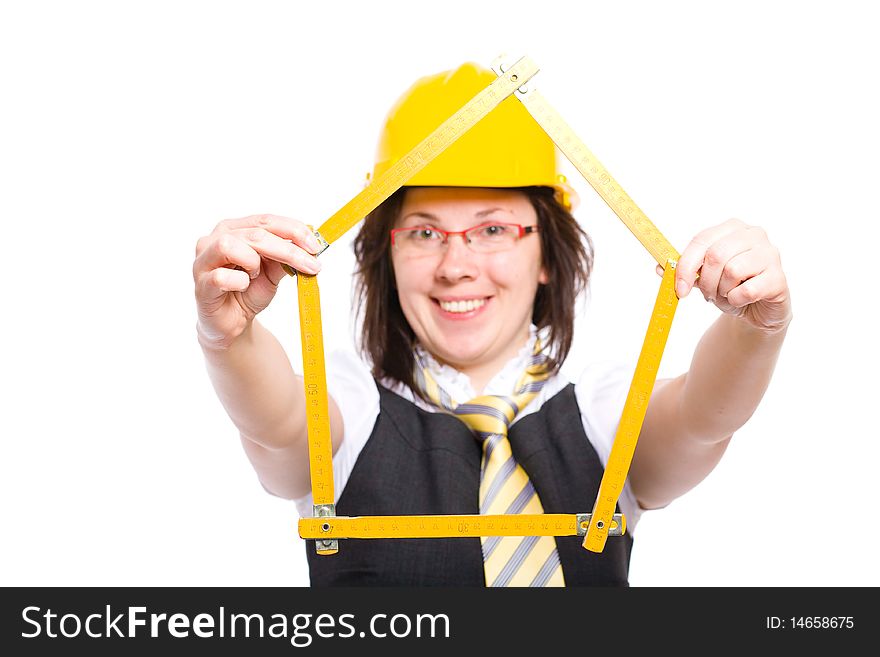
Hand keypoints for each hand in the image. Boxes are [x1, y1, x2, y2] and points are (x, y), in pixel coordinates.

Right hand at [193, 214, 321, 348]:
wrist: (231, 323)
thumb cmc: (248, 292)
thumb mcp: (273, 272)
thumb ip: (286, 258)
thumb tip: (309, 247)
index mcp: (234, 229)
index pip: (266, 220)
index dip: (294, 230)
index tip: (316, 245)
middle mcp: (215, 239)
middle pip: (255, 233)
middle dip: (288, 249)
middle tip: (311, 264)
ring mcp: (204, 261)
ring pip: (230, 245)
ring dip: (253, 261)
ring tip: (256, 275)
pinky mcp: (201, 284)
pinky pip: (221, 276)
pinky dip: (239, 281)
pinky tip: (242, 287)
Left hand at [662, 218, 791, 333]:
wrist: (759, 310)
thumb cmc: (731, 287)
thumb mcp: (704, 278)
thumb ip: (684, 270)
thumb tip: (660, 267)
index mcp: (732, 228)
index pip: (701, 240)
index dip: (685, 266)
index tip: (679, 288)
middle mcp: (754, 235)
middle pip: (716, 255)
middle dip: (705, 281)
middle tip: (707, 294)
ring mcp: (770, 254)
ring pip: (732, 271)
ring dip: (722, 291)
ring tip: (727, 295)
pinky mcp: (778, 277)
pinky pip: (747, 290)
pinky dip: (736, 301)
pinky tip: (741, 300)